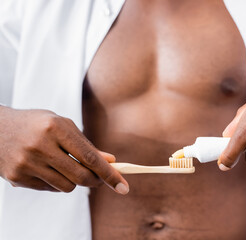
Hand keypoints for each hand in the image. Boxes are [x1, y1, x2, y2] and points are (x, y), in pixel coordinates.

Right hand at [0, 107, 128, 193]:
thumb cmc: (36, 124)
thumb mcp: (62, 125)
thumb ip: (86, 145)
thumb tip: (110, 161)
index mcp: (55, 128)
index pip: (90, 157)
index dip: (109, 174)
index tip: (123, 187)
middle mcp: (40, 146)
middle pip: (81, 176)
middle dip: (96, 180)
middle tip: (99, 178)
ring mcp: (27, 163)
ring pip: (67, 187)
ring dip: (74, 181)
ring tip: (66, 167)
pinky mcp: (17, 178)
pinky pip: (50, 189)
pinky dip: (56, 183)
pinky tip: (48, 169)